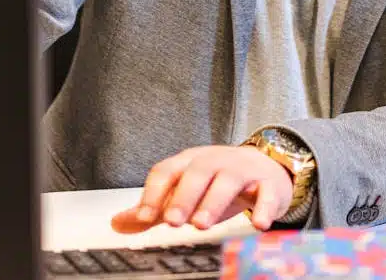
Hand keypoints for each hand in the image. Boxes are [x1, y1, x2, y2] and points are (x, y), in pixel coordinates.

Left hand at [110, 145, 292, 233]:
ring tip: (202, 224)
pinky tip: (259, 224)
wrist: (267, 168)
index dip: (153, 192)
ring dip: (214, 201)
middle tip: (172, 221)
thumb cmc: (219, 183)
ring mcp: (243, 169)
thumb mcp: (186, 192)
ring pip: (228, 179)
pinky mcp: (268, 183)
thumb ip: (155, 209)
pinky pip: (268, 192)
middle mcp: (215, 161)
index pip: (167, 170)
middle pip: (197, 172)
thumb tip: (117, 223)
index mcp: (190, 162)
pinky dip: (264, 207)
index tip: (143, 217)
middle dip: (183, 196)